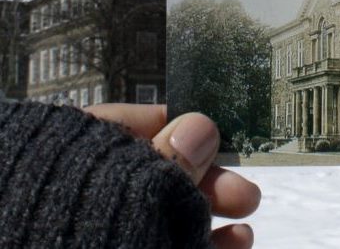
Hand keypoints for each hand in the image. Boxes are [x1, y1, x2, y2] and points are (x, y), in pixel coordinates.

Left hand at [85, 103, 259, 248]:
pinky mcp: (134, 247)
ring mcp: (110, 227)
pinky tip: (236, 244)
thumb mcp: (122, 195)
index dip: (177, 127)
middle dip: (207, 179)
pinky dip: (206, 242)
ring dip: (212, 213)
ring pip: (168, 213)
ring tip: (245, 221)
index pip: (127, 128)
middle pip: (156, 172)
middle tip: (242, 193)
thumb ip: (162, 163)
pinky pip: (172, 239)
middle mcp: (88, 194)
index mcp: (71, 160)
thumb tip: (201, 126)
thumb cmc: (72, 234)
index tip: (217, 136)